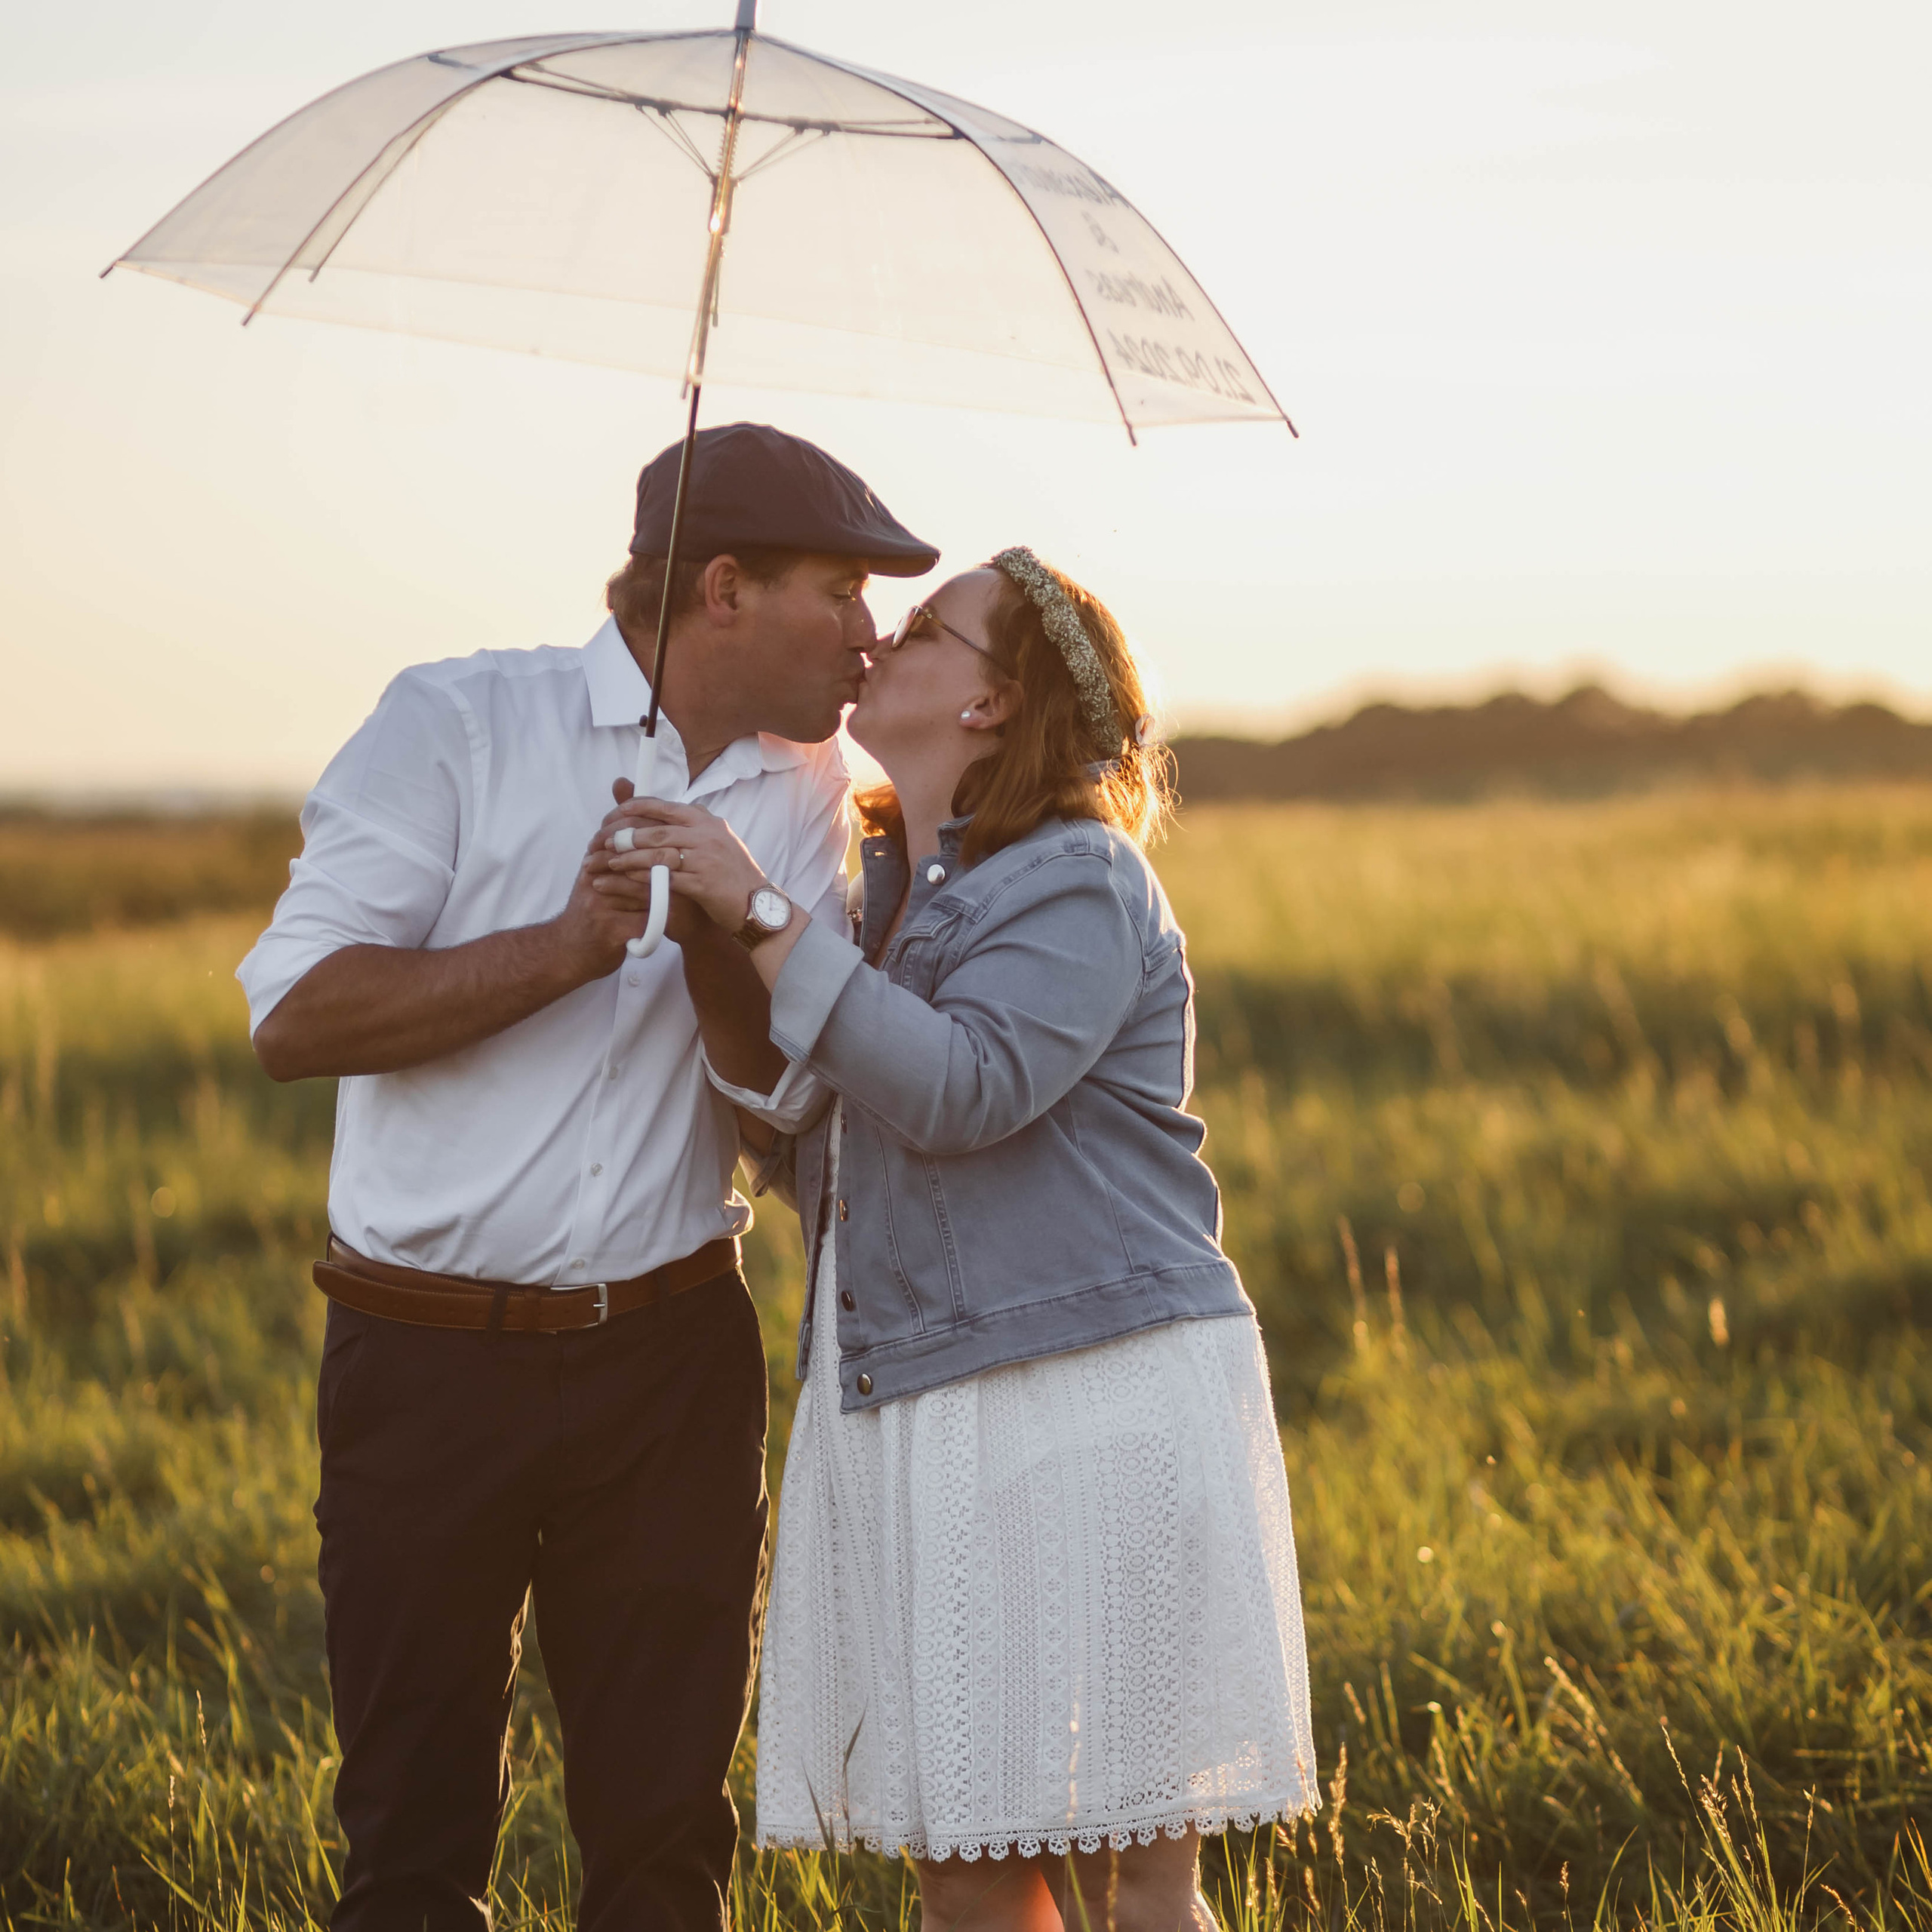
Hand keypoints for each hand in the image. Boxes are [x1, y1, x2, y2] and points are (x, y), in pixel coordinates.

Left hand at [599, 789, 768, 933]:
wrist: (756, 905)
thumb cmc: (734, 874)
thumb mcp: (720, 841)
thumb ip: (698, 825)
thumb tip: (678, 808)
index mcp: (709, 823)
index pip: (668, 808)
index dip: (640, 807)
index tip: (618, 810)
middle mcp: (708, 837)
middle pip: (659, 832)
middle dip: (629, 836)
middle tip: (606, 840)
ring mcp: (706, 860)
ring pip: (659, 855)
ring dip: (631, 858)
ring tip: (611, 861)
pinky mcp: (703, 884)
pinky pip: (666, 879)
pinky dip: (644, 879)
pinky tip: (628, 879)